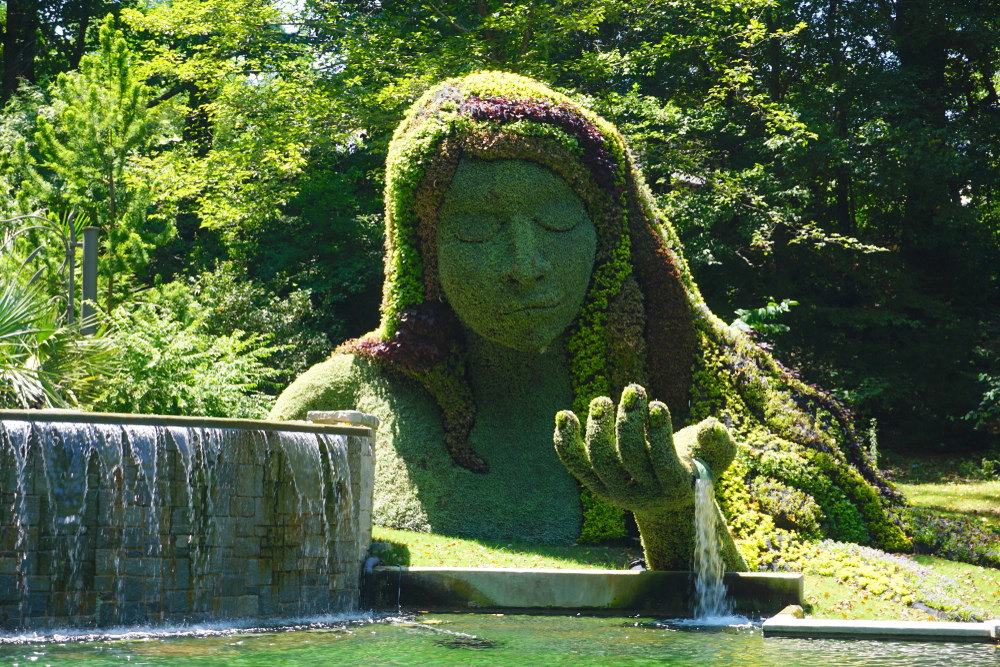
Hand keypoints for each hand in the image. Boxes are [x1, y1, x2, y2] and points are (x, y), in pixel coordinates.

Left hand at [554, 383, 745, 569]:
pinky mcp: (596, 484)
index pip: (663, 463)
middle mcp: (643, 493)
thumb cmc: (699, 463)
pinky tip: (564, 416)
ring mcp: (616, 491)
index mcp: (676, 486)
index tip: (658, 405)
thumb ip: (718, 441)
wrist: (671, 498)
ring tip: (604, 400)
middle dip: (628, 423)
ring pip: (600, 461)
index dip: (658, 434)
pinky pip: (576, 464)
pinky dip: (566, 440)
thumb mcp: (717, 455)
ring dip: (599, 427)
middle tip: (634, 391)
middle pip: (629, 459)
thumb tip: (711, 427)